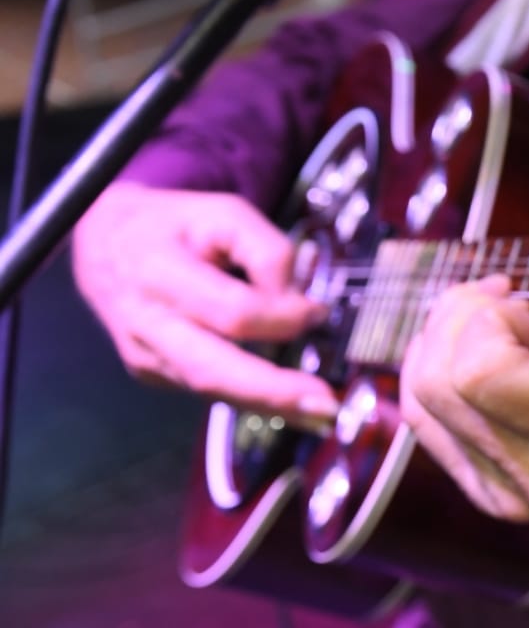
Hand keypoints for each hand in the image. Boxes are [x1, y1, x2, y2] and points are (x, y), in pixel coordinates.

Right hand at [72, 182, 336, 426]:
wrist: (104, 243)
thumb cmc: (172, 226)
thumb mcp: (224, 212)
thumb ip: (267, 250)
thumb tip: (296, 300)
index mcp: (158, 272)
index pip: (231, 311)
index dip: (281, 316)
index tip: (317, 311)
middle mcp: (144, 322)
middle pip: (212, 370)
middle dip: (272, 393)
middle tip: (324, 405)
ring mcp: (143, 354)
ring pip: (210, 390)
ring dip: (268, 406)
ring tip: (317, 415)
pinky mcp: (150, 372)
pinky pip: (206, 388)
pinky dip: (248, 396)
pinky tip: (285, 401)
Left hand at [401, 144, 528, 537]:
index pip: (481, 372)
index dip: (491, 320)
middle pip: (441, 379)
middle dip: (462, 321)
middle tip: (512, 302)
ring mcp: (512, 497)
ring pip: (419, 399)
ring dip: (445, 342)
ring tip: (497, 323)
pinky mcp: (492, 499)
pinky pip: (424, 423)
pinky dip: (438, 373)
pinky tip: (482, 355)